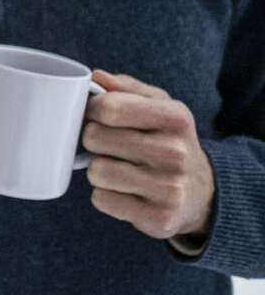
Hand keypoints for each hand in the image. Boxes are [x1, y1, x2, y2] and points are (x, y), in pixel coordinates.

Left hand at [82, 70, 215, 239]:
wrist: (202, 192)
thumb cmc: (168, 140)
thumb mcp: (159, 106)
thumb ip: (125, 88)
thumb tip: (95, 77)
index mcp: (175, 118)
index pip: (109, 108)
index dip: (91, 109)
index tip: (95, 114)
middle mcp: (175, 152)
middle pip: (95, 138)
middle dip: (93, 139)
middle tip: (109, 144)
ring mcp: (169, 188)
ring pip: (96, 171)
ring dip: (97, 169)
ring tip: (118, 167)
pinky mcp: (158, 218)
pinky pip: (101, 200)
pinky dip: (105, 195)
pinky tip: (124, 191)